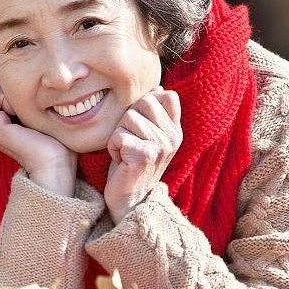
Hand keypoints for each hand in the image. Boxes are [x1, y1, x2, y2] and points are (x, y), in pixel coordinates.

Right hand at [0, 84, 75, 194]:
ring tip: (25, 114)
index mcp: (2, 124)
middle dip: (7, 92)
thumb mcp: (41, 116)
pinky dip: (6, 99)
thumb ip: (30, 103)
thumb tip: (33, 83)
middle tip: (27, 109)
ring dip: (7, 96)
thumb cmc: (58, 143)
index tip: (30, 107)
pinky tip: (23, 117)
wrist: (57, 166)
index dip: (9, 92)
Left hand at [103, 87, 182, 222]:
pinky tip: (120, 161)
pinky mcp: (145, 156)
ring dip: (118, 136)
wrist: (129, 200)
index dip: (145, 104)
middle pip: (143, 103)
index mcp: (175, 130)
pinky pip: (119, 136)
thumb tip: (158, 88)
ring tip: (125, 153)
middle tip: (129, 141)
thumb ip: (154, 114)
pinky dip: (112, 147)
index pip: (166, 96)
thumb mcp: (147, 136)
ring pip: (128, 118)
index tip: (140, 126)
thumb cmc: (132, 164)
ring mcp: (161, 147)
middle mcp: (173, 138)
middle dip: (127, 120)